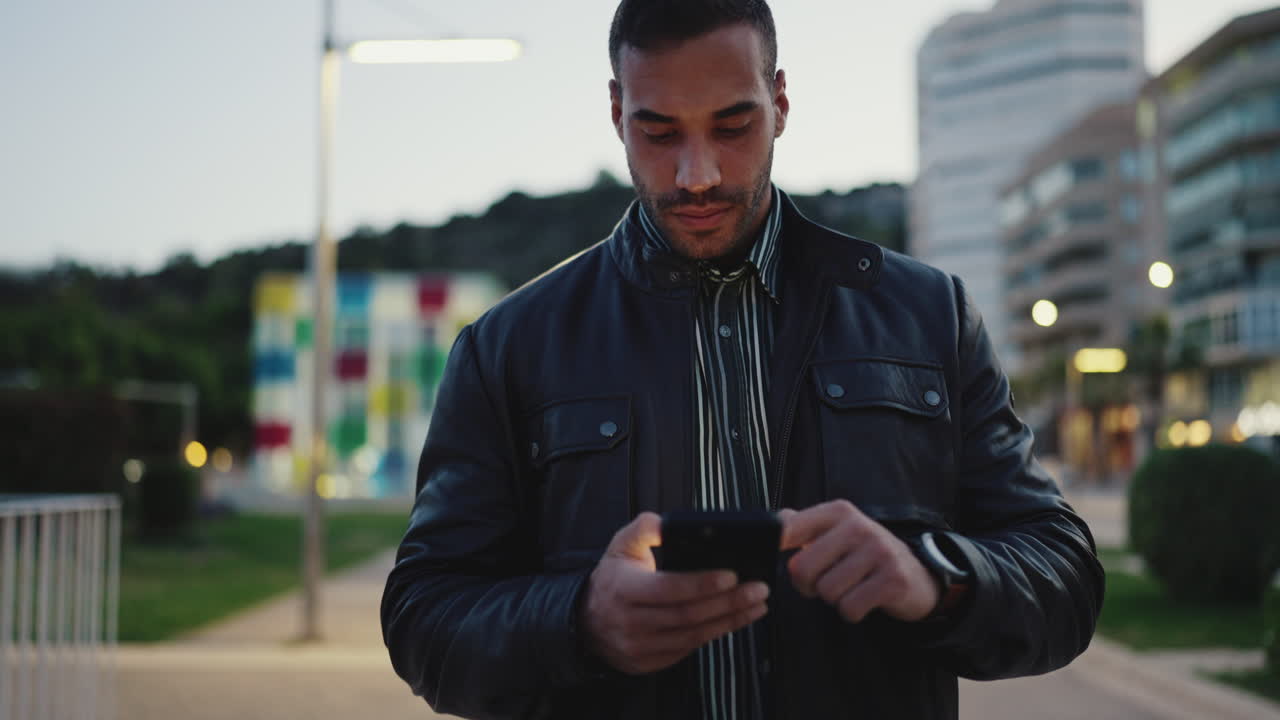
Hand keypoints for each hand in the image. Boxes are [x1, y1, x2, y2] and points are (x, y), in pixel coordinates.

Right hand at [580, 512, 770, 674]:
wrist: (586, 622)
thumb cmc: (613, 579)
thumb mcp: (620, 547)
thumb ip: (642, 529)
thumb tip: (663, 523)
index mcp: (624, 589)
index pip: (669, 588)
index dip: (702, 583)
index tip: (732, 574)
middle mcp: (632, 622)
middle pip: (688, 614)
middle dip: (728, 602)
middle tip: (758, 589)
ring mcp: (640, 646)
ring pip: (693, 635)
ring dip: (730, 620)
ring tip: (756, 604)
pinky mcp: (650, 662)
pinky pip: (689, 649)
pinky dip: (715, 633)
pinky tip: (735, 620)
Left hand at [779, 500, 936, 622]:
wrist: (918, 575)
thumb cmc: (866, 555)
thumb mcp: (838, 531)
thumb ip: (805, 526)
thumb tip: (774, 522)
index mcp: (839, 512)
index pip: (791, 527)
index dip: (776, 546)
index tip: (777, 554)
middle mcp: (859, 526)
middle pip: (803, 568)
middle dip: (807, 585)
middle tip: (821, 583)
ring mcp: (879, 552)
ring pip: (827, 591)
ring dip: (834, 599)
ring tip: (850, 587)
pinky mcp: (893, 580)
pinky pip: (850, 608)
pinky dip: (852, 611)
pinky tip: (864, 599)